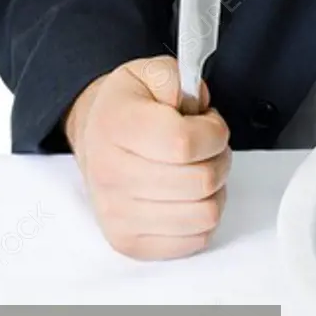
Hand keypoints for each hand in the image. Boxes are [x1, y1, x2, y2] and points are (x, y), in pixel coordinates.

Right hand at [65, 56, 230, 259]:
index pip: (185, 144)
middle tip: (205, 148)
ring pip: (206, 213)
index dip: (213, 132)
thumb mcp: (151, 73)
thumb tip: (193, 99)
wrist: (97, 136)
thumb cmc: (131, 108)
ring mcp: (117, 214)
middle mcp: (110, 174)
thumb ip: (177, 76)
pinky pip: (196, 238)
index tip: (207, 124)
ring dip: (214, 190)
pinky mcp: (130, 242)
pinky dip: (202, 216)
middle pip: (202, 181)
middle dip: (218, 158)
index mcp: (115, 126)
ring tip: (196, 170)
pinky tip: (186, 196)